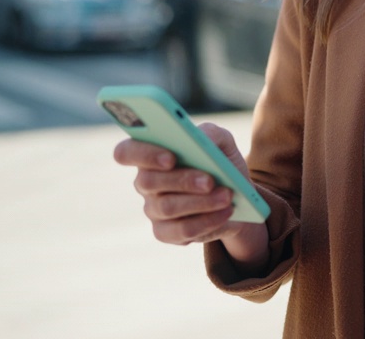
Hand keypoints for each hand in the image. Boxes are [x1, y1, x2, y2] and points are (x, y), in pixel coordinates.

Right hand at [113, 122, 268, 272]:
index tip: (170, 158)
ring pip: (167, 207)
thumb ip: (210, 132)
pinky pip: (181, 231)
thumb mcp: (221, 141)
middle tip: (210, 181)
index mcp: (150, 154)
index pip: (126, 152)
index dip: (143, 154)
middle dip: (182, 180)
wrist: (237, 197)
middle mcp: (145, 182)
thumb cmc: (221, 163)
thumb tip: (201, 137)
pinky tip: (226, 212)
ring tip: (227, 196)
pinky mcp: (166, 232)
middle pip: (148, 181)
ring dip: (201, 202)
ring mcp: (153, 209)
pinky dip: (207, 221)